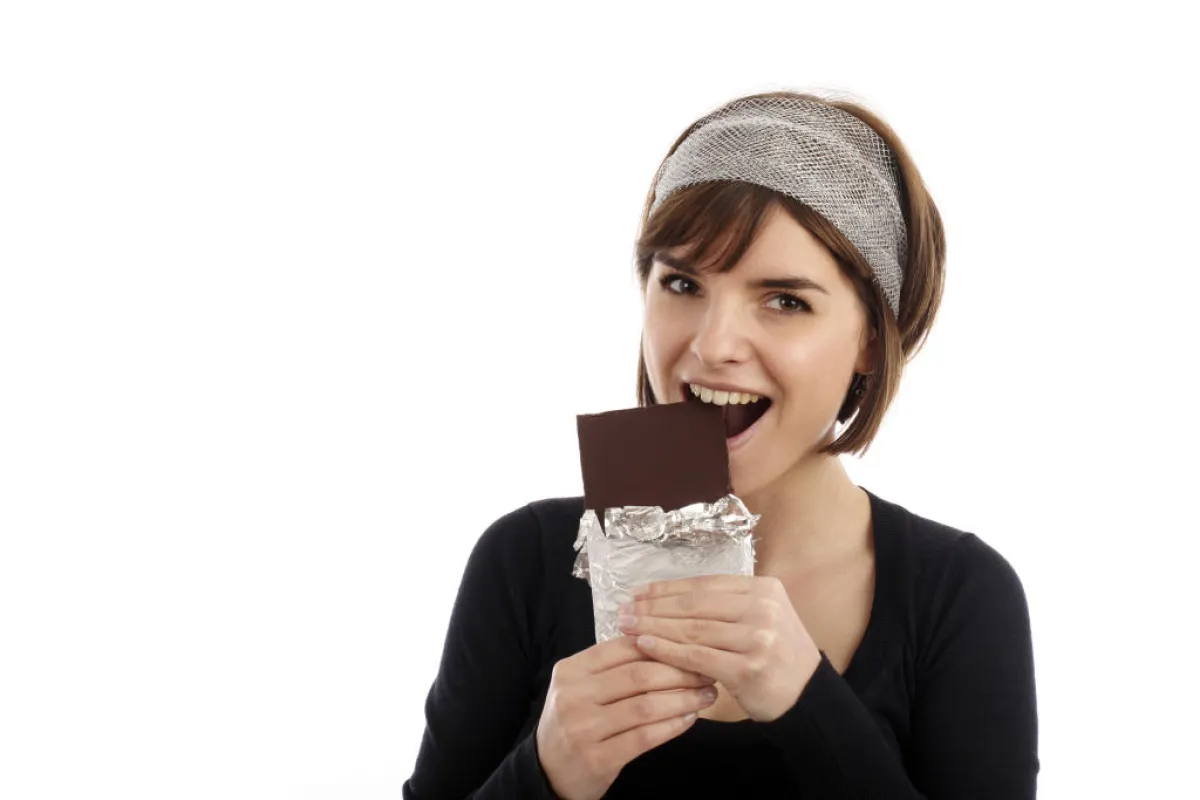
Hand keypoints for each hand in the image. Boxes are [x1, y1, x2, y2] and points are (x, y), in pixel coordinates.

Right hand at [535, 635, 717, 799]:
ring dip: (683, 699)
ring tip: (706, 695)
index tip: (692, 647)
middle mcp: (573, 696)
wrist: (547, 770)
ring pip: (645, 706)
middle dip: (680, 672)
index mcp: (571, 669)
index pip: (624, 647)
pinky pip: (644, 737)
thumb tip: (667, 644)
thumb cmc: (575, 721)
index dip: (663, 645)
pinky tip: (689, 718)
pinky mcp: (597, 759)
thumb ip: (614, 666)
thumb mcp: (582, 686)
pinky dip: (672, 726)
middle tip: (707, 672)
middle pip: (638, 675)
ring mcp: (583, 728)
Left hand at [616, 575, 821, 721]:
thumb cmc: (775, 657)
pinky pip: (698, 656)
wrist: (807, 697)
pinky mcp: (749, 667)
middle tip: (623, 609)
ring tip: (627, 626)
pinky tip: (645, 646)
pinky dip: (668, 651)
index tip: (637, 592)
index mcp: (763, 589)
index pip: (704, 584)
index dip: (667, 588)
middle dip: (654, 607)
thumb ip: (724, 606)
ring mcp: (758, 637)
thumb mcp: (758, 619)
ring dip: (654, 626)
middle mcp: (762, 607)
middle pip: (695, 604)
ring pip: (693, 628)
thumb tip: (666, 598)